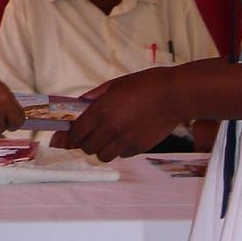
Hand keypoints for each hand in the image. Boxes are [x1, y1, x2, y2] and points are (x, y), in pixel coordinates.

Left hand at [57, 69, 179, 161]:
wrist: (175, 95)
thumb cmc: (145, 85)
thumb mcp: (114, 84)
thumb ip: (93, 97)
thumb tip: (77, 106)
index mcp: (101, 110)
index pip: (75, 133)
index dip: (68, 136)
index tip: (66, 136)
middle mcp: (111, 128)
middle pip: (86, 147)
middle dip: (84, 143)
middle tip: (89, 135)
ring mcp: (125, 140)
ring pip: (102, 156)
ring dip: (100, 149)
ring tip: (107, 138)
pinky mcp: (139, 148)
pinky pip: (121, 155)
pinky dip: (119, 150)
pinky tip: (125, 137)